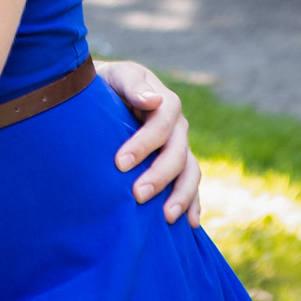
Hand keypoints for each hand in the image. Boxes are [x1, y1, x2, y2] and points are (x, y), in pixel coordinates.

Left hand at [97, 59, 202, 226]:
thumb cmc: (108, 84)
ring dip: (181, 196)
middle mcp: (178, 127)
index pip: (161, 125)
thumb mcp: (119, 76)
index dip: (144, 144)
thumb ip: (133, 86)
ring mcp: (181, 147)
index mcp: (166, 103)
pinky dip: (193, 203)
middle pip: (177, 154)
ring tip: (166, 217)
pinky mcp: (179, 165)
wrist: (106, 93)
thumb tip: (154, 100)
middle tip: (136, 195)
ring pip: (190, 173)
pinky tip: (190, 224)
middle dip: (159, 176)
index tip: (120, 164)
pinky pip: (192, 185)